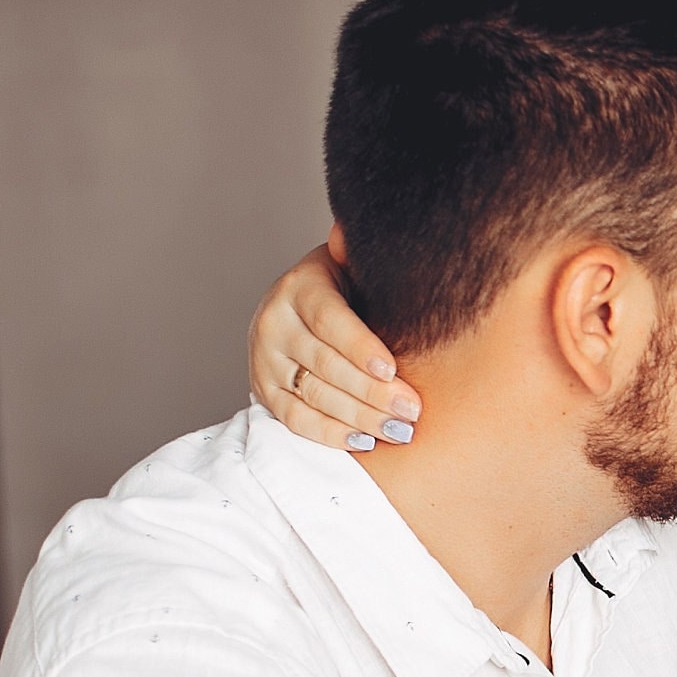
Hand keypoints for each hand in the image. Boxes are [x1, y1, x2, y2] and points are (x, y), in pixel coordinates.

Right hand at [249, 244, 420, 451]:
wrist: (301, 307)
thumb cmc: (348, 286)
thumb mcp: (354, 265)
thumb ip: (363, 257)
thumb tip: (371, 236)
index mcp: (301, 287)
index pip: (329, 320)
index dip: (359, 347)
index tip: (392, 370)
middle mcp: (274, 322)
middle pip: (325, 365)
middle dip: (372, 392)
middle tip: (412, 410)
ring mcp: (265, 359)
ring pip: (313, 395)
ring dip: (360, 417)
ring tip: (400, 430)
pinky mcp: (263, 389)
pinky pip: (295, 419)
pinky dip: (330, 434)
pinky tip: (365, 440)